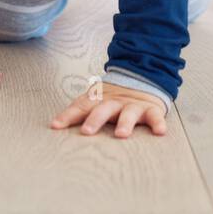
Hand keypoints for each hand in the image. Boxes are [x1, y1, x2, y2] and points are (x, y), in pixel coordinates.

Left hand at [50, 81, 167, 137]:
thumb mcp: (96, 101)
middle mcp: (114, 102)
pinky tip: (160, 131)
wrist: (142, 79)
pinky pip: (155, 116)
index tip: (56, 126)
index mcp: (99, 100)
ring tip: (121, 134)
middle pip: (103, 109)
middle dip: (95, 119)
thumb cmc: (113, 98)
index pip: (81, 106)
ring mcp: (133, 105)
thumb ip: (79, 111)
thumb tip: (53, 126)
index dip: (68, 115)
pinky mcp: (150, 109)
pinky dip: (158, 123)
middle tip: (87, 131)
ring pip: (128, 113)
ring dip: (124, 123)